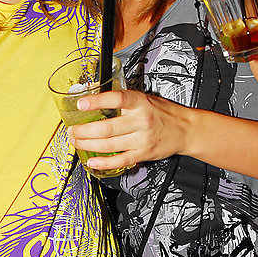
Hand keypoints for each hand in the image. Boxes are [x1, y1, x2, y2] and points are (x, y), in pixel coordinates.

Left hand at [68, 89, 187, 171]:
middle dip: (84, 131)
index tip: (81, 104)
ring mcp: (142, 139)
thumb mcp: (144, 98)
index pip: (117, 99)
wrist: (185, 129)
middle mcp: (141, 120)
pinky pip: (119, 160)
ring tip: (76, 142)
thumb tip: (92, 94)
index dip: (97, 101)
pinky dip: (103, 163)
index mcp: (140, 102)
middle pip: (107, 128)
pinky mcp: (143, 154)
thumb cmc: (162, 112)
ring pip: (109, 145)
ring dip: (87, 145)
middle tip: (72, 130)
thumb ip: (121, 99)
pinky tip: (91, 161)